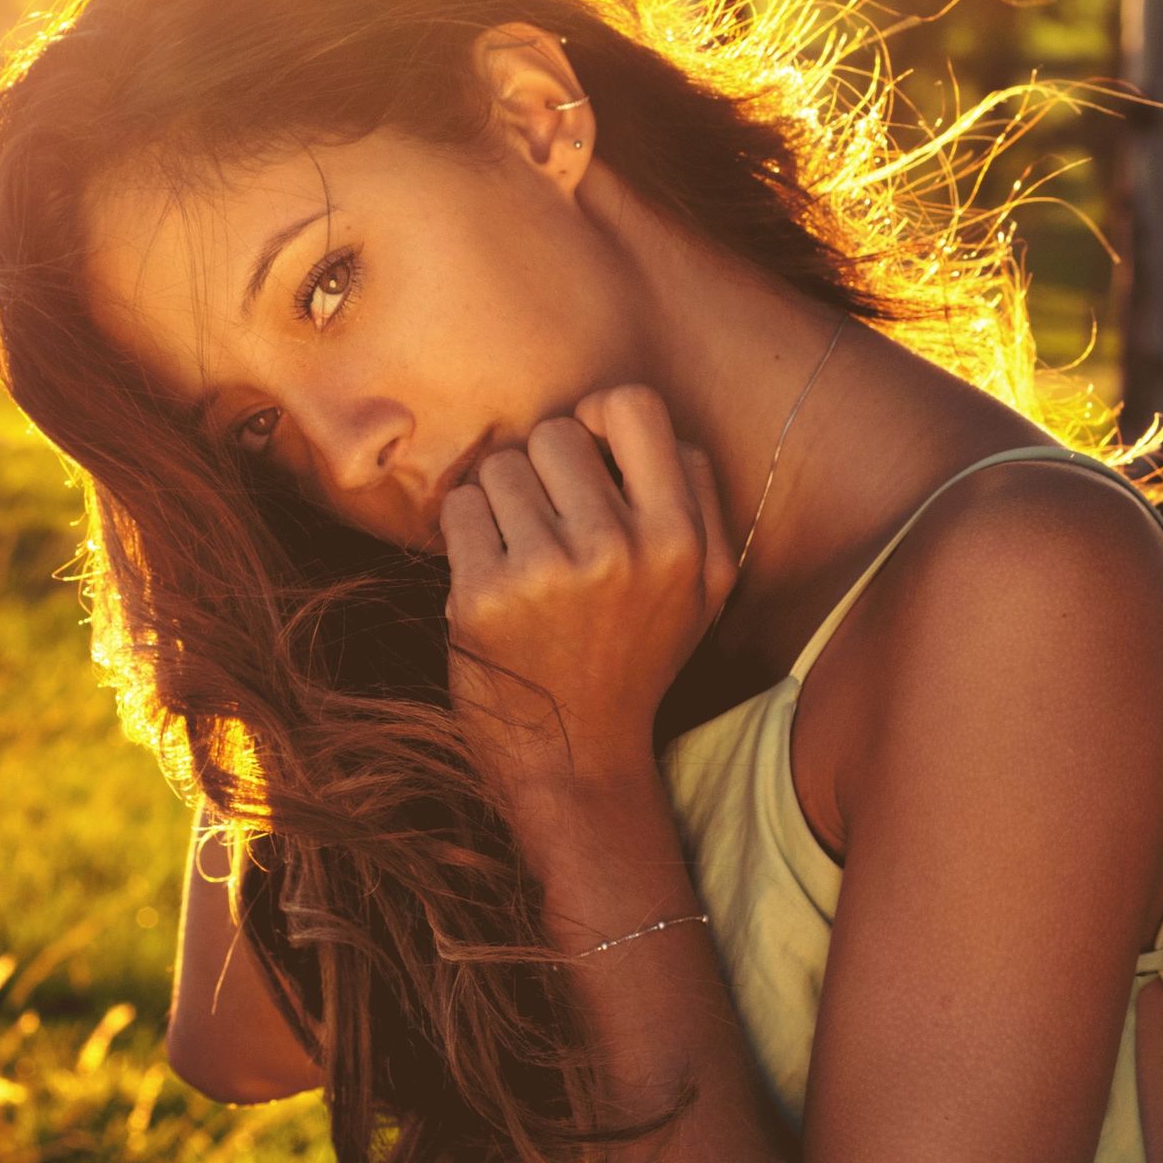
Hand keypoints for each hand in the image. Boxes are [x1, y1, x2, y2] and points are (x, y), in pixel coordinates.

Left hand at [440, 383, 736, 816]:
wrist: (577, 757)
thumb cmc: (635, 655)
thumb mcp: (702, 585)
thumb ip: (690, 493)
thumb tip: (620, 414)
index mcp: (680, 540)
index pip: (633, 406)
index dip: (599, 416)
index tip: (587, 451)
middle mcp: (620, 550)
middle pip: (556, 433)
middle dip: (544, 467)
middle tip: (548, 519)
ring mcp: (548, 572)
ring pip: (502, 466)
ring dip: (502, 499)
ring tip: (519, 550)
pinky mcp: (484, 595)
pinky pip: (460, 506)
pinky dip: (466, 529)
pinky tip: (489, 571)